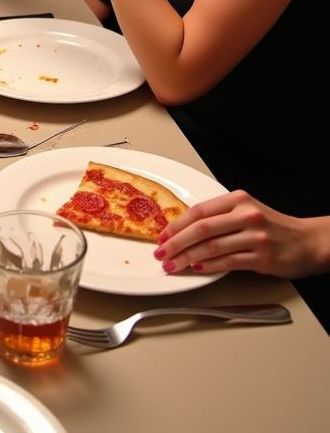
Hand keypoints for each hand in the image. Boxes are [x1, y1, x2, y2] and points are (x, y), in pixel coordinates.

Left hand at [156, 189, 324, 279]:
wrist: (307, 241)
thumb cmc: (271, 226)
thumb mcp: (245, 210)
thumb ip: (218, 215)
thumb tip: (183, 228)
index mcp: (238, 200)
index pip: (198, 211)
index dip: (177, 225)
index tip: (162, 235)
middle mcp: (246, 216)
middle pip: (201, 229)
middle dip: (176, 243)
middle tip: (161, 253)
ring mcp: (255, 237)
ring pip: (211, 248)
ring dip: (187, 258)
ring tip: (173, 265)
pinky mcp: (262, 258)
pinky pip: (227, 262)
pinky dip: (208, 266)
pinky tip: (196, 268)